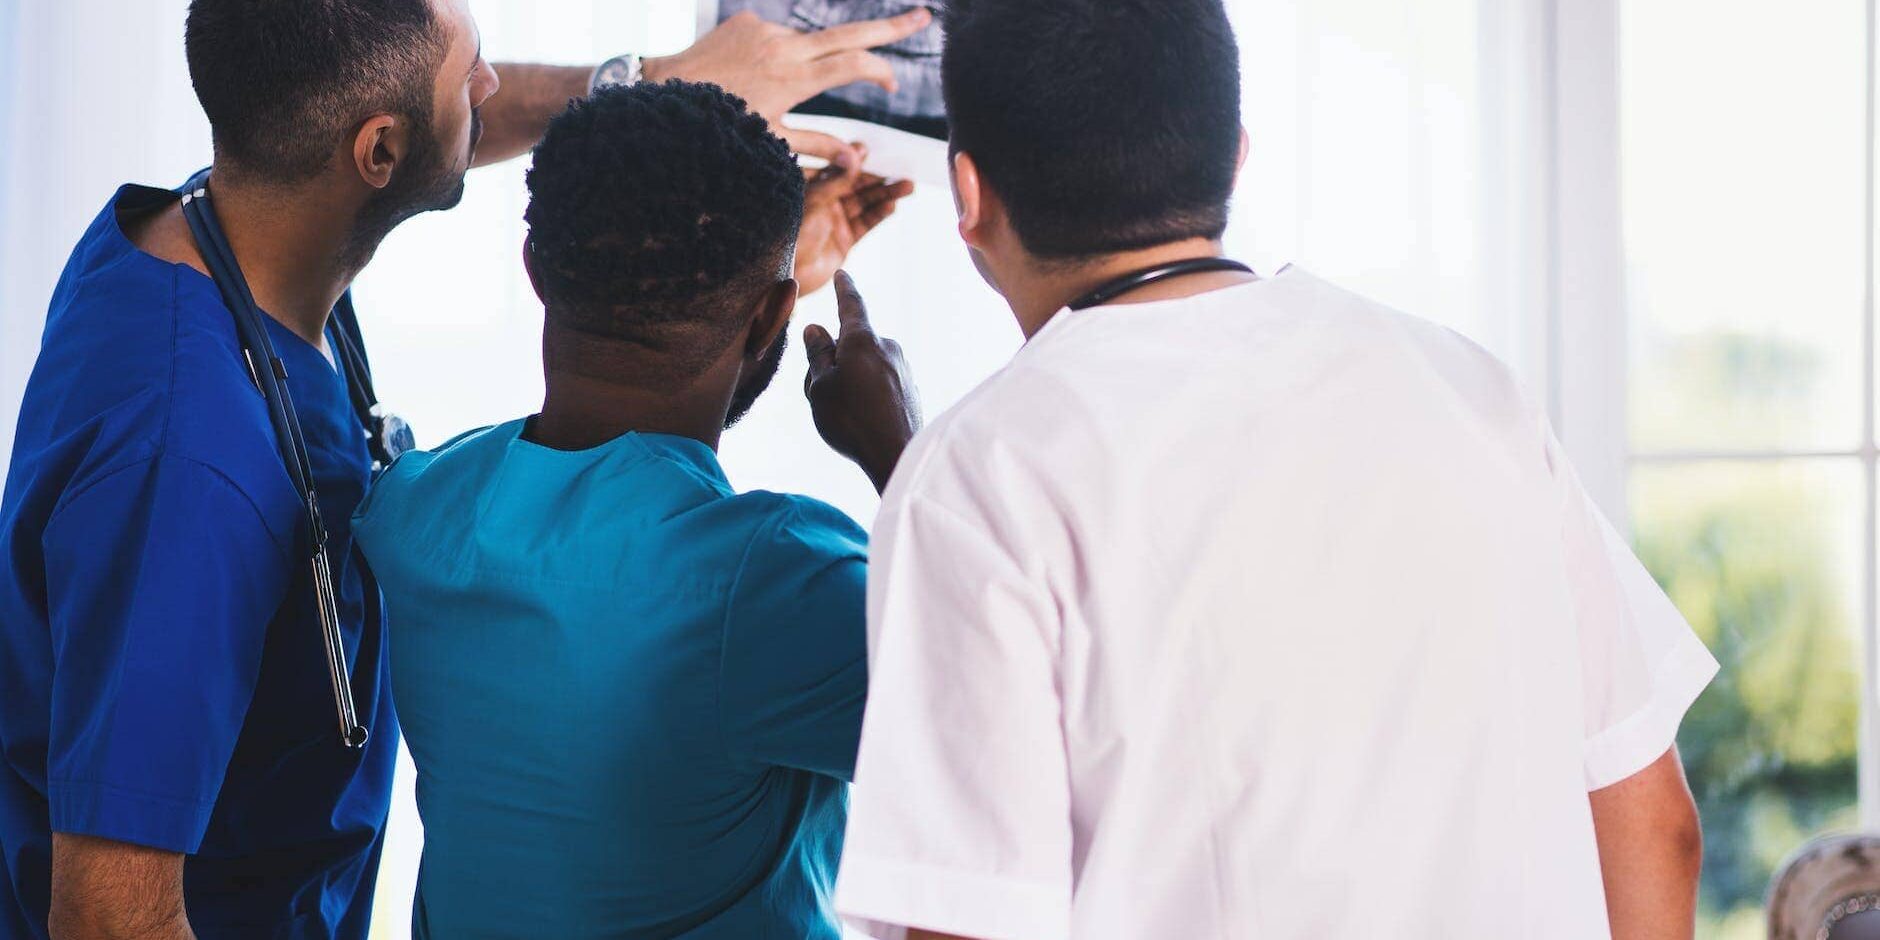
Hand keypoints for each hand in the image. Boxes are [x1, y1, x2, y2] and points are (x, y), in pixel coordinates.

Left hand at [643, 8, 935, 165]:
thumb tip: (859, 161)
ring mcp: (766, 29)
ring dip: (807, 63)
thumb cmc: (720, 124)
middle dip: (891, 26)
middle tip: (925, 17)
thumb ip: (818, 145)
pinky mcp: (749, 19)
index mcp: (792, 79)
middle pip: (851, 32)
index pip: (853, 64)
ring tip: (765, 91)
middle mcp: (784, 47)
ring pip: (808, 43)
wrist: (667, 90)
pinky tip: (751, 76)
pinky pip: (778, 36)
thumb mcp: (771, 141)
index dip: (880, 71)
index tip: (891, 84)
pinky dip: (779, 55)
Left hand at [796, 151, 915, 295]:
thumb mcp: (812, 202)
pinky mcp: (844, 241)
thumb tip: (856, 155)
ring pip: (865, 203)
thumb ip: (835, 180)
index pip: (836, 168)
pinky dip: (879, 214)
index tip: (869, 149)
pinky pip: (865, 224)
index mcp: (809, 188)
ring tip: (907, 186)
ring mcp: (835, 221)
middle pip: (856, 185)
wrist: (785, 276)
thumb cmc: (789, 235)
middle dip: (878, 177)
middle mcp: (823, 202)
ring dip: (886, 194)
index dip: (853, 159)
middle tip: (900, 168)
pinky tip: (892, 205)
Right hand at [805, 272, 921, 493]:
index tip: (843, 275)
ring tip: (841, 413)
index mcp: (863, 340)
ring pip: (866, 366)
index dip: (844, 289)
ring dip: (850, 380)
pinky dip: (868, 394)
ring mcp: (903, 369)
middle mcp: (888, 348)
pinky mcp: (910, 390)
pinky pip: (881, 384)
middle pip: (853, 345)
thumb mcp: (820, 386)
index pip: (851, 305)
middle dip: (834, 361)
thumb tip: (817, 329)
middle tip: (818, 392)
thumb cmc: (851, 420)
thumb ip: (817, 354)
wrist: (896, 455)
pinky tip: (864, 421)